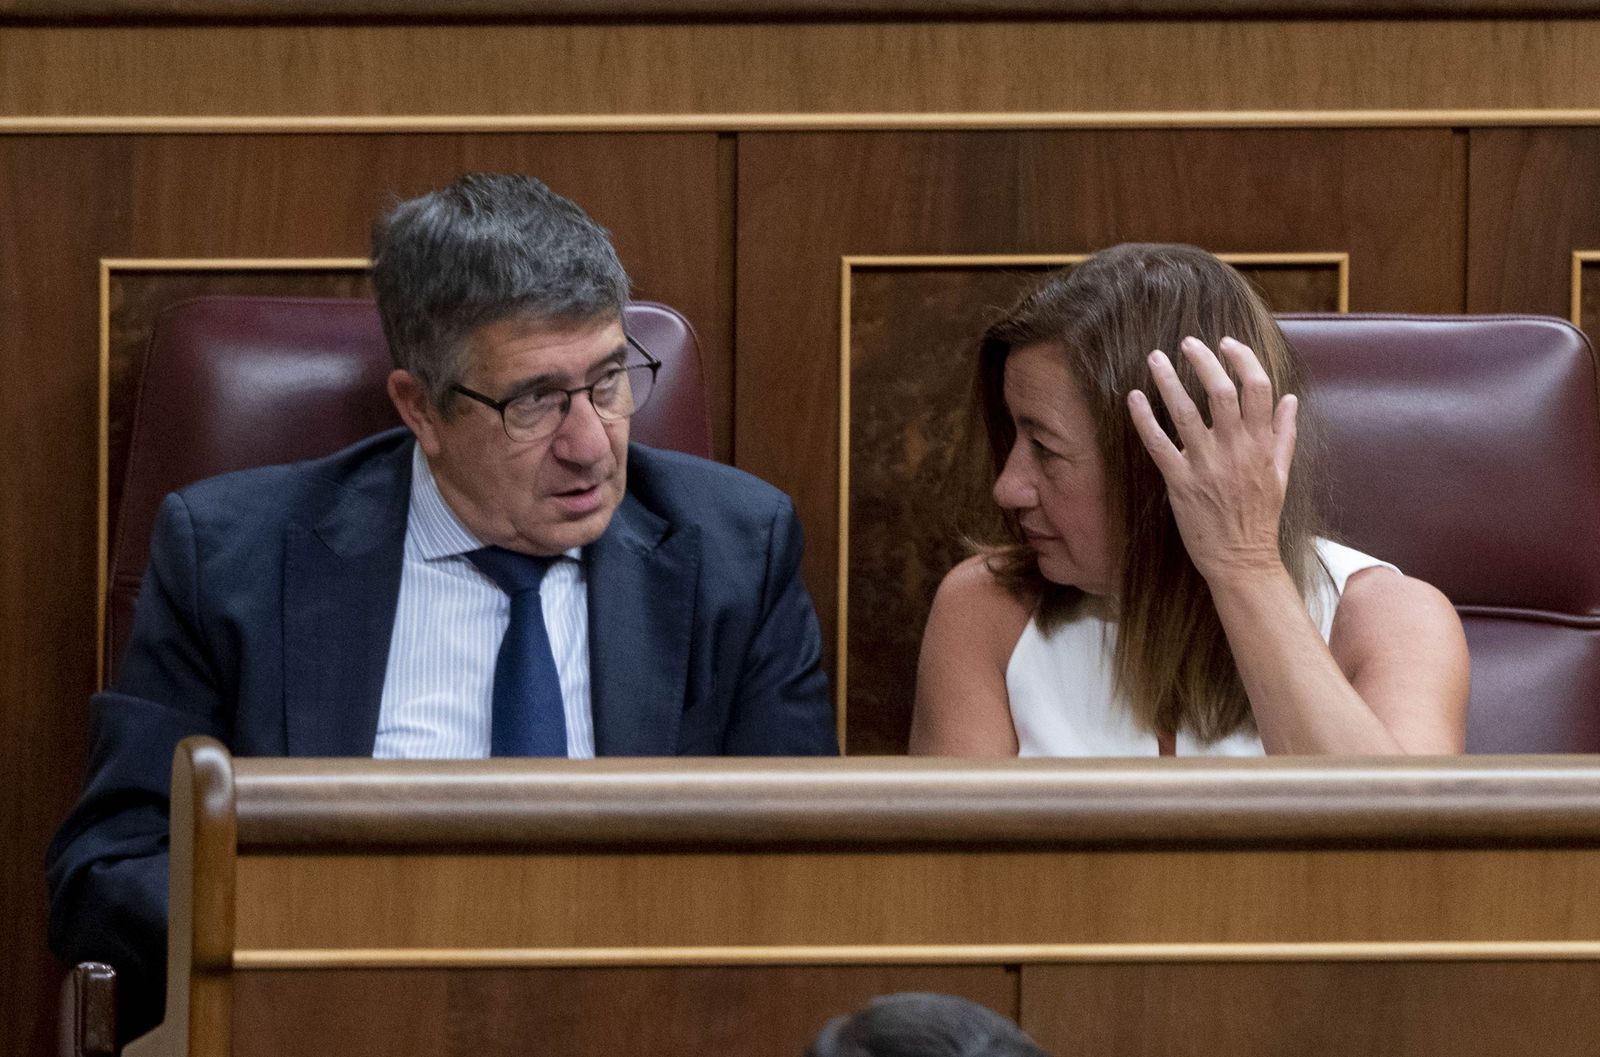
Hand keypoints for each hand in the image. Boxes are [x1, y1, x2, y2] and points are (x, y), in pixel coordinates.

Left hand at [1126, 336, 1297, 584]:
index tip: (1226, 343)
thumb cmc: (1260, 517)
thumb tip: (1291, 399)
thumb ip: (1284, 434)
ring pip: (1186, 411)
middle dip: (1203, 360)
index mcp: (1262, 443)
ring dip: (1168, 380)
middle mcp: (1236, 449)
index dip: (1242, 359)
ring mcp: (1206, 465)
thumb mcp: (1282, 474)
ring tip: (1155, 358)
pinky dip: (1144, 418)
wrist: (1242, 559)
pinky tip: (1134, 397)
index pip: (1258, 387)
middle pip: (1220, 391)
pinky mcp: (1180, 482)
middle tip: (1187, 342)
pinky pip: (1158, 443)